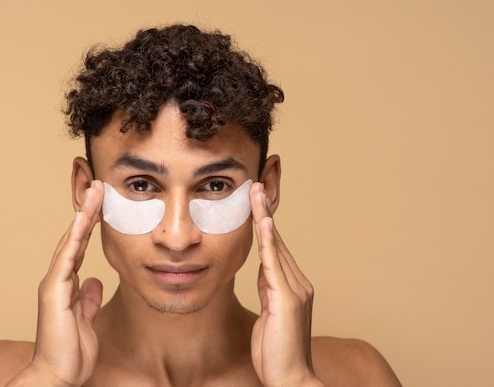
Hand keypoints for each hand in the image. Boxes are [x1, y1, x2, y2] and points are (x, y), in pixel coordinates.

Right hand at [7, 180, 103, 385]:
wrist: (57, 375)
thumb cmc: (70, 352)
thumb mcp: (87, 319)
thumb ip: (88, 298)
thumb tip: (94, 281)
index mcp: (67, 284)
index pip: (80, 246)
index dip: (90, 225)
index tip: (102, 204)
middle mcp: (58, 279)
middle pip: (75, 237)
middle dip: (87, 211)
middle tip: (99, 186)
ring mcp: (54, 283)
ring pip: (70, 241)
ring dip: (83, 215)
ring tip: (95, 191)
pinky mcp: (53, 291)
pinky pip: (66, 259)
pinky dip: (75, 237)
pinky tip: (83, 218)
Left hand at [249, 183, 323, 386]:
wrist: (290, 379)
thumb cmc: (276, 351)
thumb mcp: (269, 313)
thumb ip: (269, 289)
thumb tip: (263, 270)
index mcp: (292, 286)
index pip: (275, 247)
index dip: (265, 223)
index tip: (255, 201)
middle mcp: (298, 283)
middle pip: (276, 240)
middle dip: (264, 211)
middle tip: (254, 185)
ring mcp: (296, 290)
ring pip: (276, 246)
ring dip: (264, 217)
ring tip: (255, 193)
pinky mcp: (288, 299)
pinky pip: (274, 264)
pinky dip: (269, 241)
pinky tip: (263, 222)